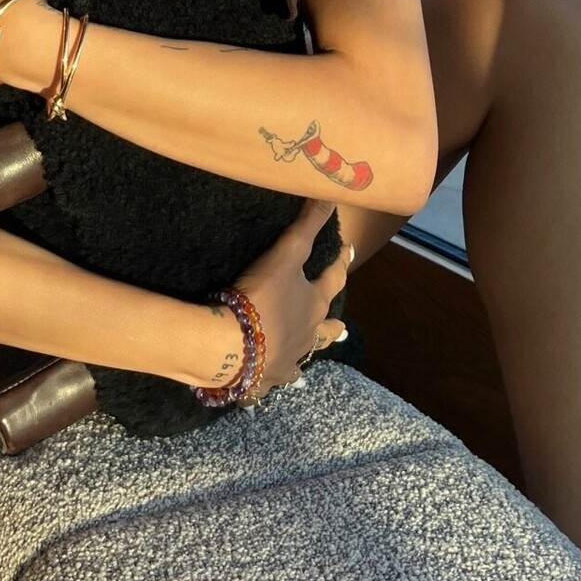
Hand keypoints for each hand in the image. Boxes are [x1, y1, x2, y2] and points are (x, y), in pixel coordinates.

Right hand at [227, 199, 350, 398]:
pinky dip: (273, 378)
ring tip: (306, 359)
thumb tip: (331, 197)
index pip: (334, 279)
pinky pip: (272, 380)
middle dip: (333, 326)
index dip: (340, 262)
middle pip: (325, 330)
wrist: (231, 344)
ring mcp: (287, 361)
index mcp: (314, 306)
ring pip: (302, 358)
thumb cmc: (262, 295)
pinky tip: (268, 383)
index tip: (349, 251)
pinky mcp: (264, 380)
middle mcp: (307, 336)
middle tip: (342, 326)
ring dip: (306, 354)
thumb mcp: (286, 254)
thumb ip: (306, 225)